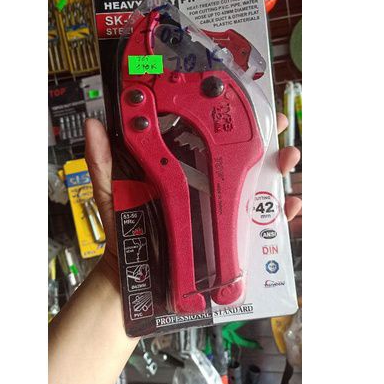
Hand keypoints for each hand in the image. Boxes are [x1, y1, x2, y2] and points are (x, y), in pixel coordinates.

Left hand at [85, 113, 301, 276]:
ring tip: (288, 162)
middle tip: (280, 132)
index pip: (211, 139)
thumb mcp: (113, 192)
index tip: (250, 105)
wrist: (135, 278)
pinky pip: (258, 224)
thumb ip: (103, 161)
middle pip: (243, 161)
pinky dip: (279, 215)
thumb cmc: (124, 232)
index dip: (232, 121)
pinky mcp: (228, 236)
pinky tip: (289, 208)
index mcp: (182, 170)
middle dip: (267, 144)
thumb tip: (95, 124)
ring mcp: (218, 211)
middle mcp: (204, 186)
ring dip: (279, 173)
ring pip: (256, 188)